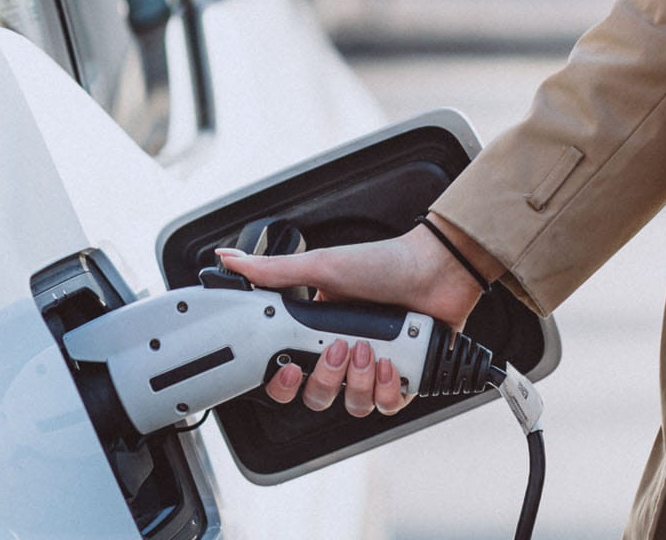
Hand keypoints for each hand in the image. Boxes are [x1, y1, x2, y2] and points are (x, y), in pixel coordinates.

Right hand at [217, 213, 504, 416]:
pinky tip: (390, 363)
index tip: (287, 368)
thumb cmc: (382, 263)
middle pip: (317, 397)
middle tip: (339, 348)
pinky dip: (387, 388)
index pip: (288, 373)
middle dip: (326, 378)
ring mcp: (372, 369)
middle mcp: (343, 355)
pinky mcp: (403, 380)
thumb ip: (272, 271)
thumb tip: (229, 258)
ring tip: (369, 350)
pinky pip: (386, 406)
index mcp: (317, 332)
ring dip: (358, 381)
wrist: (436, 269)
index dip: (282, 381)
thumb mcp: (320, 266)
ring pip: (352, 405)